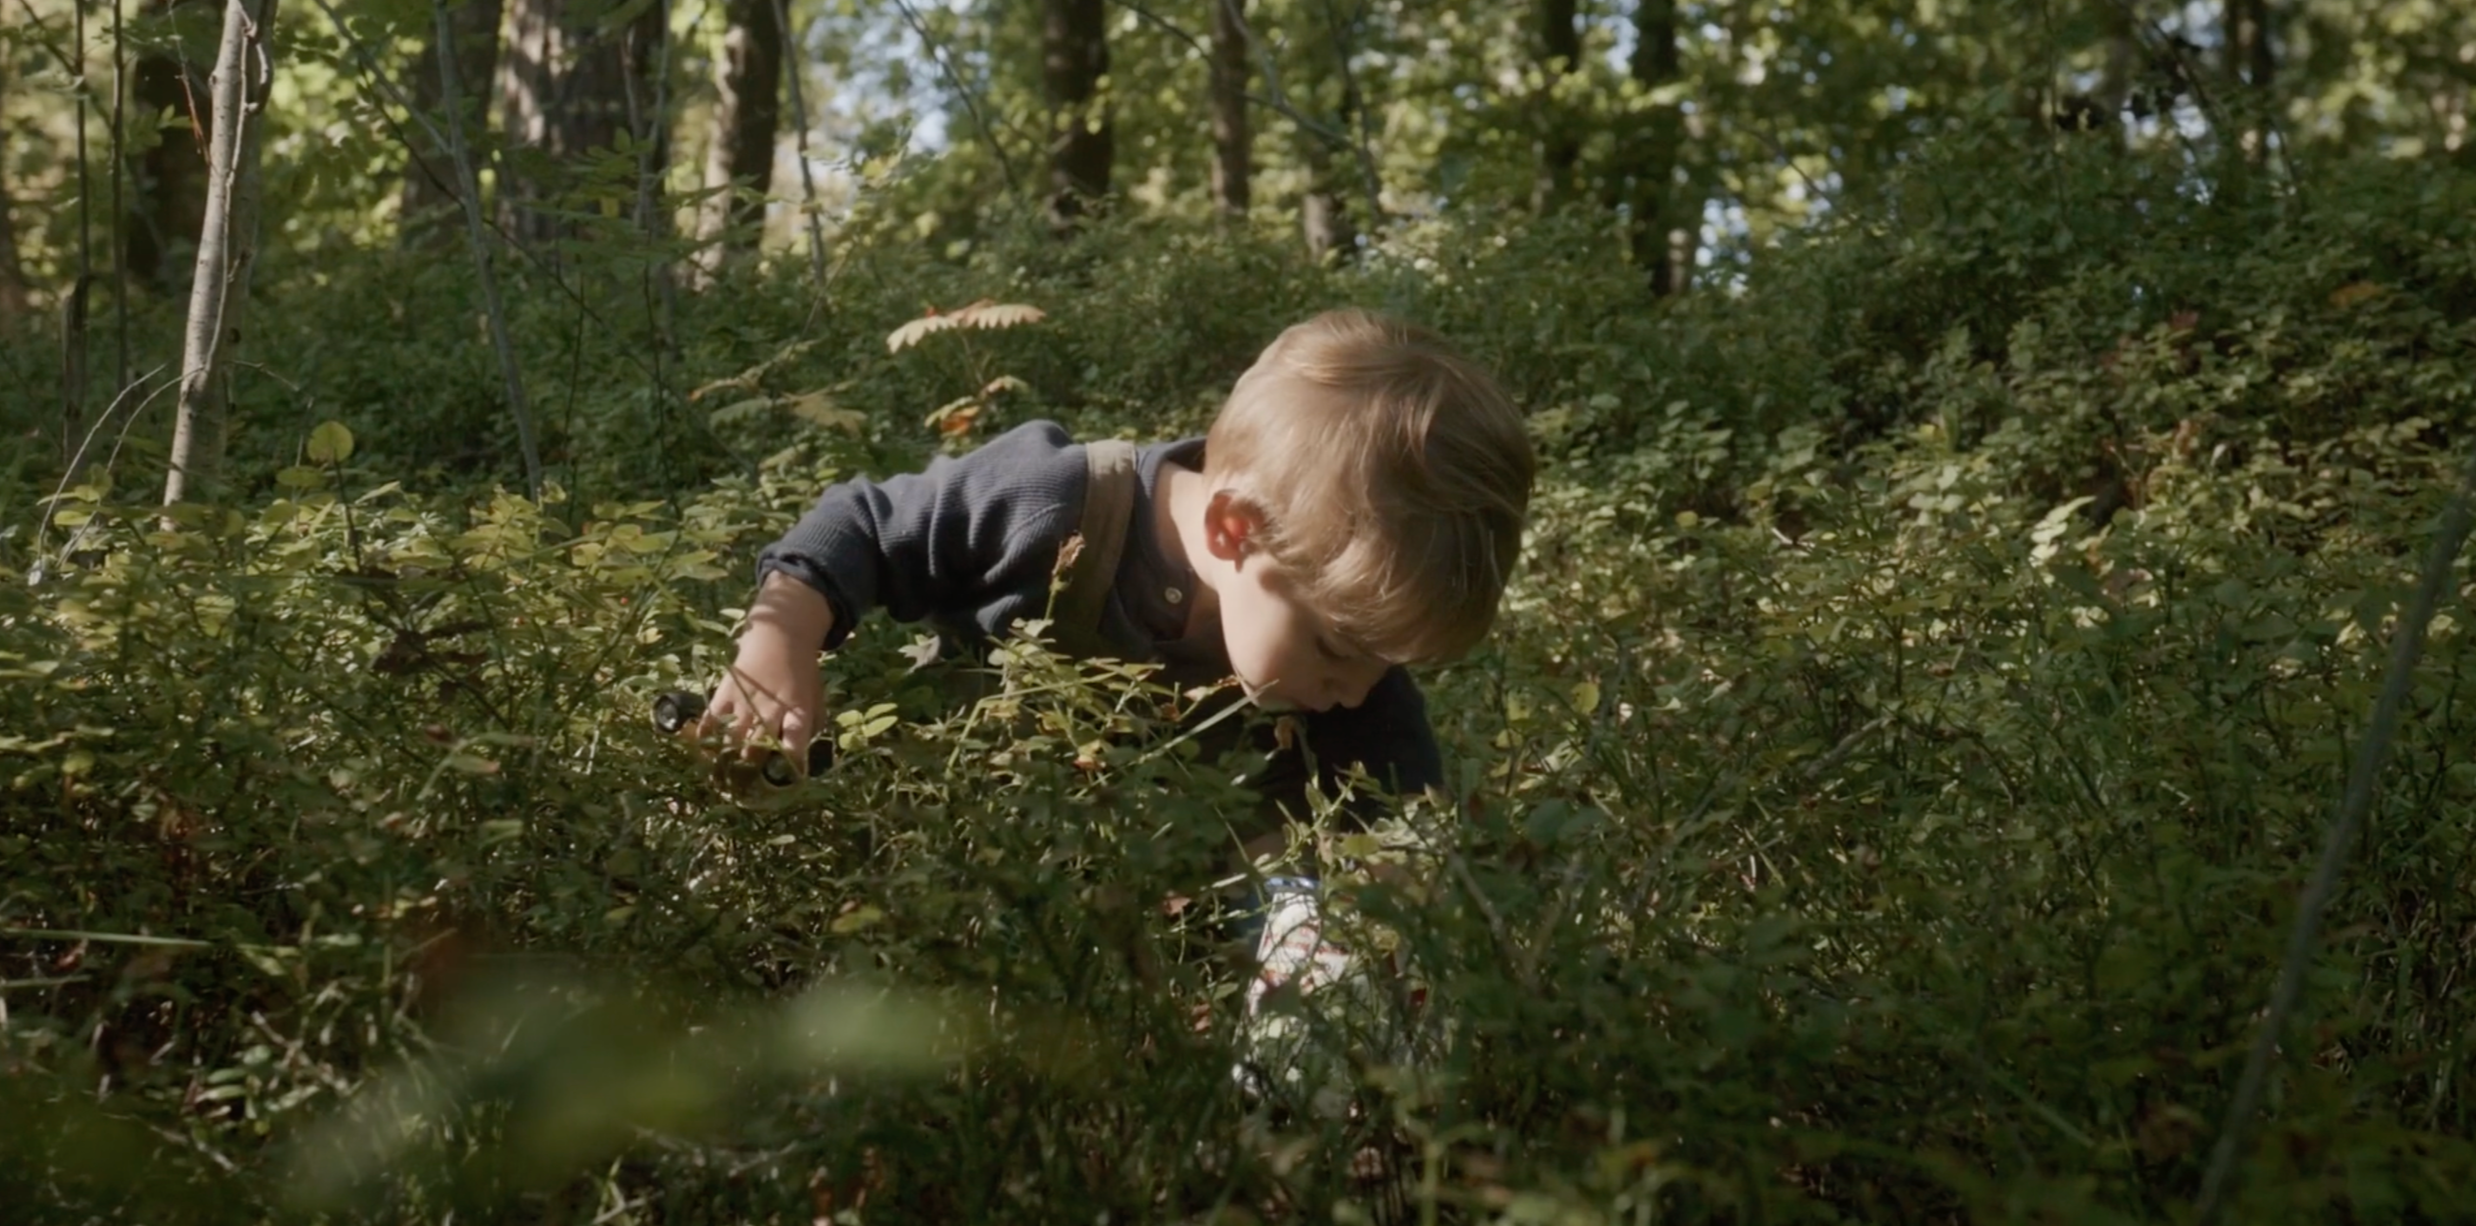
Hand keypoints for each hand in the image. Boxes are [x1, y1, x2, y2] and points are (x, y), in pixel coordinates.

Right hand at [700, 627, 825, 775]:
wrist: (780, 635)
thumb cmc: (801, 670)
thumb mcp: (816, 696)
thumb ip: (813, 724)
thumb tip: (804, 752)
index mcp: (797, 712)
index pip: (794, 746)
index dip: (790, 764)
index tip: (786, 776)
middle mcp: (770, 711)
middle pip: (756, 750)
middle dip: (752, 769)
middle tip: (748, 781)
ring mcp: (744, 703)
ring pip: (732, 741)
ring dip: (729, 759)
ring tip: (726, 774)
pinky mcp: (725, 693)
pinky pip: (711, 721)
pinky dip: (707, 738)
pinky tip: (706, 751)